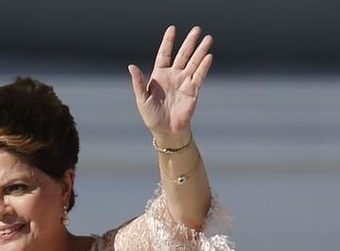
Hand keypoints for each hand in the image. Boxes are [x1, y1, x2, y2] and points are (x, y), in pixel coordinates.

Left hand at [128, 26, 212, 143]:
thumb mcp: (142, 99)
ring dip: (201, 51)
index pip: (164, 54)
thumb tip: (131, 66)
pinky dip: (204, 67)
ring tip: (208, 39)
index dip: (168, 42)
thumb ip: (138, 82)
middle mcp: (173, 76)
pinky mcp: (193, 91)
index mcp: (160, 75)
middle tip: (197, 29)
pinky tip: (208, 57)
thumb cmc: (152, 116)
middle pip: (183, 55)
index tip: (172, 29)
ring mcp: (184, 82)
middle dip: (190, 42)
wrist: (166, 131)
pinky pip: (199, 76)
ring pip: (194, 63)